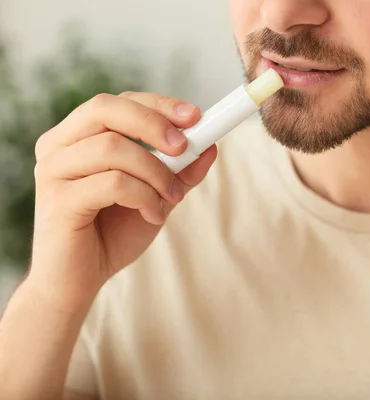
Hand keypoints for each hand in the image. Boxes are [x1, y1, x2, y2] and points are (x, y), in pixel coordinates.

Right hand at [28, 92, 216, 310]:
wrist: (79, 282)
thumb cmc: (112, 234)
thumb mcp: (156, 196)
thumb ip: (179, 172)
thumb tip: (211, 145)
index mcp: (78, 137)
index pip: (118, 102)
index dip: (158, 105)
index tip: (195, 116)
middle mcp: (59, 146)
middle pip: (106, 109)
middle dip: (154, 123)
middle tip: (184, 147)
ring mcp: (53, 171)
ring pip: (113, 147)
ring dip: (156, 172)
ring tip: (171, 198)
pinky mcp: (57, 200)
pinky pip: (113, 183)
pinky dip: (145, 197)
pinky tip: (153, 214)